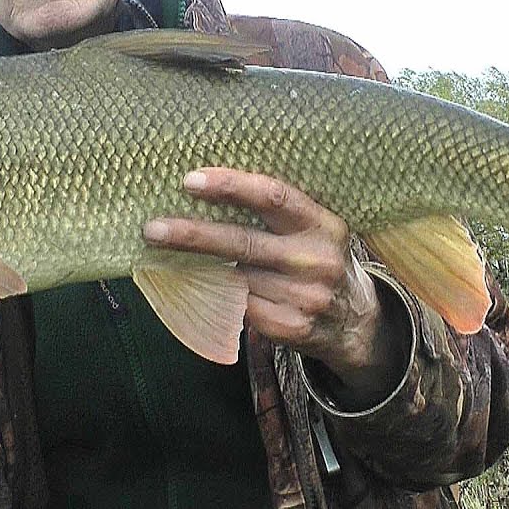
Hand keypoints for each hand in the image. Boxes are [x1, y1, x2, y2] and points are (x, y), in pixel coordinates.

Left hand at [143, 168, 404, 405]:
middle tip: (152, 229)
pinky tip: (194, 287)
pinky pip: (238, 308)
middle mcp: (315, 260)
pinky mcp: (290, 328)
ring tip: (161, 257)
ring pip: (234, 279)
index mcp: (322, 224)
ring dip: (195, 269)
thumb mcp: (314, 229)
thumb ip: (276, 213)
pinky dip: (213, 296)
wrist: (356, 322)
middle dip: (193, 235)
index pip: (273, 197)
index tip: (190, 181)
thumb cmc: (318, 260)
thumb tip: (204, 189)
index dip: (230, 186)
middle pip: (243, 242)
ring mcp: (305, 297)